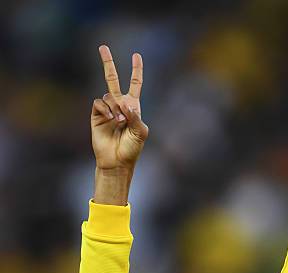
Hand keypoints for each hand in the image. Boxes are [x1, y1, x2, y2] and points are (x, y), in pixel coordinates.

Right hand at [91, 45, 148, 171]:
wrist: (117, 161)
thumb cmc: (132, 149)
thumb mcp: (141, 132)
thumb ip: (135, 117)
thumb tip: (124, 104)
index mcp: (133, 107)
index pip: (135, 84)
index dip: (136, 70)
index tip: (136, 56)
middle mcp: (119, 106)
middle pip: (112, 79)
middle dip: (108, 63)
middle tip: (102, 47)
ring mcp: (107, 110)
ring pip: (109, 95)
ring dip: (115, 106)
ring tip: (119, 122)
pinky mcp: (96, 116)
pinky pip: (99, 103)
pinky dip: (105, 108)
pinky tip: (110, 119)